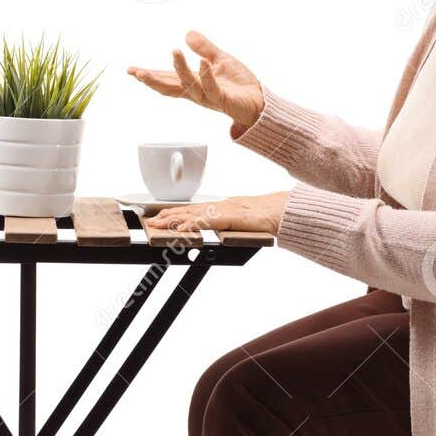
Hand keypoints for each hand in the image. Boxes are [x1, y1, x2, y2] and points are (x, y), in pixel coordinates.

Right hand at [127, 31, 264, 129]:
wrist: (260, 101)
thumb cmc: (238, 85)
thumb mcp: (220, 59)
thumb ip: (204, 48)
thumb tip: (187, 33)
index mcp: (193, 83)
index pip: (166, 78)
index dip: (149, 74)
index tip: (130, 70)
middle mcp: (196, 92)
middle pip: (170, 88)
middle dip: (153, 80)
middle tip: (137, 73)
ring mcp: (208, 97)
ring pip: (189, 86)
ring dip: (180, 70)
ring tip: (174, 52)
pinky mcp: (223, 99)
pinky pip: (212, 88)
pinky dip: (206, 75)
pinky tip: (202, 63)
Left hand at [144, 191, 287, 235]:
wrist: (285, 211)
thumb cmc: (269, 217)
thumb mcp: (244, 221)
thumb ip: (230, 223)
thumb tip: (220, 227)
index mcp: (223, 207)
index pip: (194, 209)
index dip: (175, 212)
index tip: (160, 216)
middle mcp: (221, 206)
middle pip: (189, 210)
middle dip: (168, 215)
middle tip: (150, 221)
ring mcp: (225, 210)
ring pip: (194, 214)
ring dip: (174, 219)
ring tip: (158, 224)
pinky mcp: (232, 217)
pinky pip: (208, 221)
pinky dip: (194, 224)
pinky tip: (182, 229)